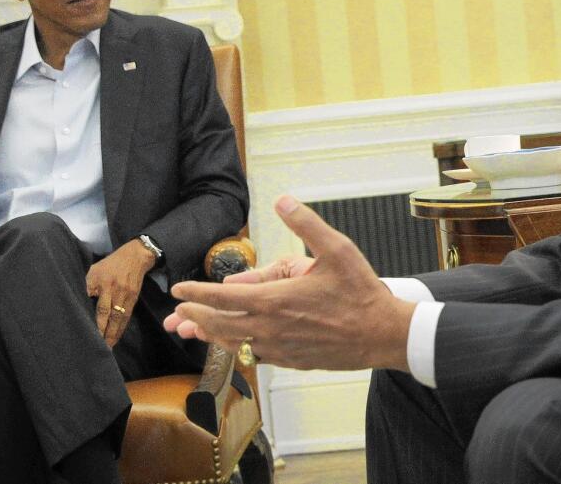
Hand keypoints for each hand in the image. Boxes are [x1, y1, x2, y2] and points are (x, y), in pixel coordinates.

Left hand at [86, 239, 155, 346]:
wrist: (135, 256)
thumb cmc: (110, 264)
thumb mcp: (94, 269)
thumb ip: (86, 284)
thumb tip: (76, 299)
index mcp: (101, 282)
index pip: (97, 305)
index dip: (94, 321)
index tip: (87, 333)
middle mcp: (114, 289)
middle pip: (108, 315)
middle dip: (103, 332)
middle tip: (97, 347)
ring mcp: (125, 294)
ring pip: (119, 318)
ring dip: (113, 334)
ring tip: (107, 347)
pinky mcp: (133, 298)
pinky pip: (126, 316)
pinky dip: (121, 328)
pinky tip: (116, 337)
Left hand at [165, 196, 415, 371]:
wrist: (383, 334)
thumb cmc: (361, 292)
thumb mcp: (338, 249)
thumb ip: (306, 223)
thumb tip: (282, 199)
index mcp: (276, 301)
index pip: (223, 297)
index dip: (197, 293)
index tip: (179, 289)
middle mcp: (271, 328)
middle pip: (220, 324)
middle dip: (195, 316)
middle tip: (178, 311)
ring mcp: (280, 348)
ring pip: (234, 344)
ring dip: (211, 334)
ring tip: (194, 328)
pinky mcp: (290, 360)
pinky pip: (253, 355)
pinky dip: (236, 347)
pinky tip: (234, 343)